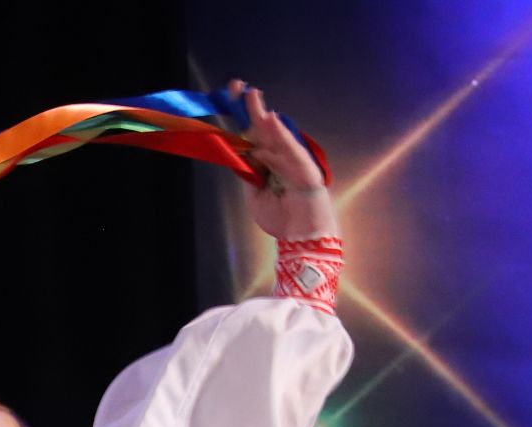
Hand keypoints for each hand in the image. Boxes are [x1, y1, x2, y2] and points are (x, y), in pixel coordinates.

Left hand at [225, 80, 337, 241]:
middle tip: (235, 85)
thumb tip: (239, 150)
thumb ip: (247, 170)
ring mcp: (293, 160)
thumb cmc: (280, 217)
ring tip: (251, 97)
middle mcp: (280, 155)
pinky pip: (291, 149)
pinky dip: (281, 135)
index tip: (226, 96)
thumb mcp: (254, 191)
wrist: (300, 237)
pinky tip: (271, 120)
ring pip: (275, 133)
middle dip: (248, 106)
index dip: (239, 115)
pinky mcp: (305, 168)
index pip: (250, 133)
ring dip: (262, 114)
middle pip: (262, 126)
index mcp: (267, 160)